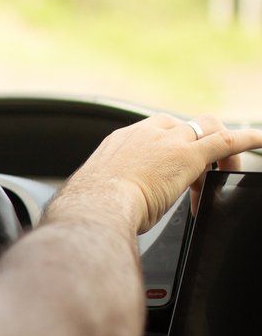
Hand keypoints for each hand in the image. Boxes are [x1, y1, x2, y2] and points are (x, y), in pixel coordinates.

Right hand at [68, 114, 261, 232]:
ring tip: (226, 169)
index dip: (170, 147)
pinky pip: (225, 142)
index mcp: (121, 141)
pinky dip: (246, 140)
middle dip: (195, 146)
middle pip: (184, 128)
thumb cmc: (90, 207)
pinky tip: (260, 139)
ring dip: (218, 150)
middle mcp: (145, 134)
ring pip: (206, 132)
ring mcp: (168, 142)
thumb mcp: (100, 190)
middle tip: (197, 178)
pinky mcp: (188, 156)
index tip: (172, 171)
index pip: (156, 131)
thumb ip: (110, 187)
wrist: (94, 207)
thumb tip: (104, 203)